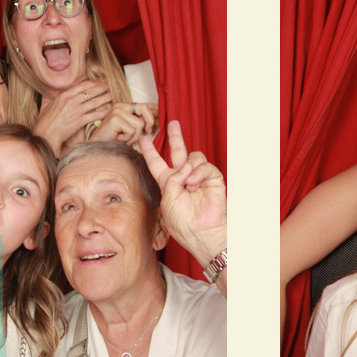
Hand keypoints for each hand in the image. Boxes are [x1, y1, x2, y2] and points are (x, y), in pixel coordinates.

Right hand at [34, 78, 114, 155]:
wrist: (45, 135)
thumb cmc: (44, 122)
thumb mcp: (45, 105)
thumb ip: (48, 97)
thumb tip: (47, 92)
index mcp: (64, 95)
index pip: (82, 85)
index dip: (93, 82)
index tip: (99, 81)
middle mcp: (71, 101)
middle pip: (90, 91)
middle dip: (102, 87)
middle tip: (109, 85)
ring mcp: (76, 111)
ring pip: (95, 102)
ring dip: (105, 98)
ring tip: (112, 95)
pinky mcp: (79, 121)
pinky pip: (95, 115)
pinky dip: (103, 112)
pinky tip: (110, 110)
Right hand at [88, 101, 154, 146]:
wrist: (96, 149)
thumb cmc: (114, 142)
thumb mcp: (130, 131)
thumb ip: (141, 123)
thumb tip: (158, 119)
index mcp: (125, 107)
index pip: (144, 104)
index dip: (155, 108)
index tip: (163, 113)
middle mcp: (121, 106)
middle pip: (144, 108)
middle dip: (150, 121)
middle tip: (147, 132)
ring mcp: (117, 111)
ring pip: (139, 124)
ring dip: (134, 136)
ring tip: (124, 138)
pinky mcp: (115, 118)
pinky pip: (132, 130)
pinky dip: (128, 139)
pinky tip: (119, 139)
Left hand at [139, 120, 225, 268]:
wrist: (201, 231)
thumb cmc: (182, 222)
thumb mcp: (167, 199)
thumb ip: (171, 179)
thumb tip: (186, 166)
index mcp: (169, 184)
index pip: (157, 163)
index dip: (150, 151)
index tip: (143, 139)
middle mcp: (183, 177)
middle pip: (178, 152)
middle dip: (176, 137)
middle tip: (173, 124)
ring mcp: (198, 177)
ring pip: (192, 156)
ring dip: (188, 168)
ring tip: (188, 184)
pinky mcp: (212, 178)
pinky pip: (203, 165)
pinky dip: (198, 173)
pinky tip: (195, 183)